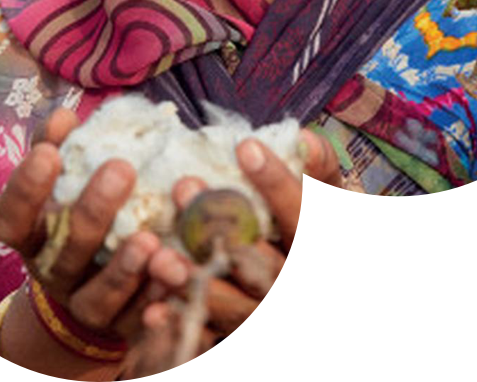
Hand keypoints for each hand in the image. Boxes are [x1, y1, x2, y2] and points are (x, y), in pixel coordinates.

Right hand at [0, 109, 192, 346]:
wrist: (95, 282)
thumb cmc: (78, 209)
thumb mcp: (66, 177)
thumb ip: (61, 145)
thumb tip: (64, 114)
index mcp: (33, 236)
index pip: (12, 219)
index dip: (26, 190)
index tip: (48, 154)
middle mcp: (53, 273)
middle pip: (64, 251)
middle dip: (91, 211)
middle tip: (121, 168)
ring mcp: (85, 304)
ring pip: (97, 295)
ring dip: (122, 268)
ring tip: (147, 238)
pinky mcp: (121, 326)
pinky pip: (138, 318)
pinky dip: (155, 297)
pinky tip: (174, 270)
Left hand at [140, 129, 340, 345]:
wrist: (292, 274)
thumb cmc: (307, 223)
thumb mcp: (323, 195)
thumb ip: (319, 165)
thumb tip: (303, 138)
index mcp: (316, 243)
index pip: (301, 215)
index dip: (276, 184)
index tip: (245, 146)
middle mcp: (292, 283)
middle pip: (263, 263)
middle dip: (221, 227)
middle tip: (185, 186)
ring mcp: (265, 313)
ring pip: (233, 306)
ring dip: (194, 281)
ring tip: (160, 256)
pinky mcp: (240, 334)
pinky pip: (209, 337)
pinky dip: (181, 325)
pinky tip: (153, 310)